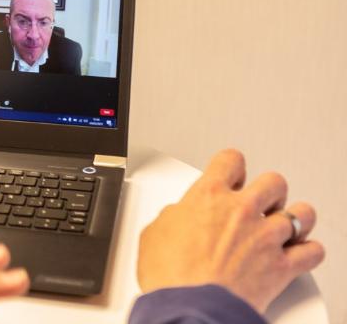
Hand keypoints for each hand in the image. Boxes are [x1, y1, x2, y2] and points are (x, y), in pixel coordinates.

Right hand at [137, 149, 324, 312]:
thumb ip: (174, 216)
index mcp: (208, 195)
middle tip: (259, 200)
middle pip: (273, 182)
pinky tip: (299, 251)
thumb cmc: (169, 272)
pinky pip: (312, 251)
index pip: (230, 160)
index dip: (231, 166)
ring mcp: (266, 237)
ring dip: (295, 216)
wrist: (187, 306)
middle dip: (268, 190)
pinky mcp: (282, 266)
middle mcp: (242, 210)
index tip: (231, 172)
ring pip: (302, 212)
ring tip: (285, 223)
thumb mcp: (155, 232)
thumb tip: (177, 219)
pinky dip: (309, 250)